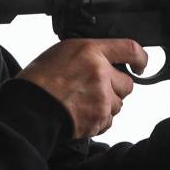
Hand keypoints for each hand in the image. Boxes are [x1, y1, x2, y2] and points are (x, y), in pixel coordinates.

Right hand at [18, 39, 147, 137]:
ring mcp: (102, 98)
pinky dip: (98, 119)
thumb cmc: (38, 81)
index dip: (141, 58)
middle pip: (128, 84)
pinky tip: (80, 113)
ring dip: (106, 105)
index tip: (140, 64)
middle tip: (94, 89)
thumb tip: (104, 60)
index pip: (130, 49)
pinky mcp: (99, 118)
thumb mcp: (62, 52)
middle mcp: (100, 73)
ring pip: (119, 104)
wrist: (28, 108)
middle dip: (115, 88)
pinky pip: (109, 120)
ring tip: (82, 102)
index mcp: (91, 52)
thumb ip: (89, 55)